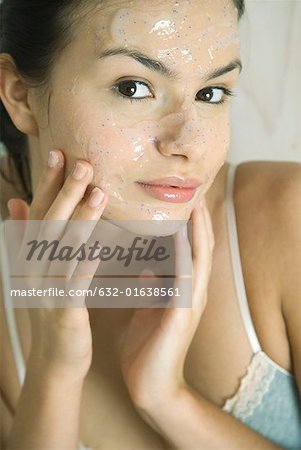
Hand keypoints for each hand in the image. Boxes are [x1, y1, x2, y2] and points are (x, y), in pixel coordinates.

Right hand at [7, 150, 107, 381]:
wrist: (54, 359)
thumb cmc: (51, 309)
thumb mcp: (34, 270)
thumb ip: (27, 235)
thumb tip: (16, 201)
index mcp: (32, 256)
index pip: (40, 212)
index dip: (49, 183)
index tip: (59, 153)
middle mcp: (35, 268)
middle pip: (51, 224)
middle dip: (67, 192)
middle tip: (83, 163)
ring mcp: (47, 289)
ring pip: (63, 250)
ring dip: (80, 221)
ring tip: (98, 194)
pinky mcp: (64, 312)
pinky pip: (73, 285)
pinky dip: (82, 266)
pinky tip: (94, 249)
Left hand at [120, 199, 214, 411]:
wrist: (151, 385)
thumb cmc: (149, 348)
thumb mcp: (149, 311)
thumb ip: (152, 289)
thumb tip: (148, 269)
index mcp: (184, 292)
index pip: (192, 253)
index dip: (192, 228)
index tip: (187, 203)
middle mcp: (192, 294)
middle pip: (201, 251)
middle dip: (200, 223)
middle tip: (196, 195)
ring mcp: (190, 303)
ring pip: (199, 260)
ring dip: (198, 233)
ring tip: (195, 207)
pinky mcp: (181, 314)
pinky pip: (184, 279)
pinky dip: (184, 256)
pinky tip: (180, 236)